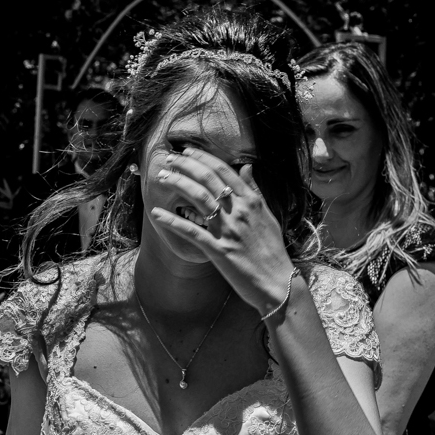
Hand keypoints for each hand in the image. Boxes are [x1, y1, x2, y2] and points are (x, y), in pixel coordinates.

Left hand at [151, 147, 294, 313]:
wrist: (277, 283)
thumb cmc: (273, 252)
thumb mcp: (268, 216)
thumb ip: (255, 191)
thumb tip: (246, 167)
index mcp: (252, 202)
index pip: (224, 171)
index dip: (203, 158)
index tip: (187, 152)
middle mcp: (240, 212)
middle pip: (209, 179)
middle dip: (186, 165)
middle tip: (169, 160)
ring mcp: (229, 230)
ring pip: (199, 198)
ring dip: (177, 184)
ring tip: (162, 177)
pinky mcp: (219, 250)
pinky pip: (192, 231)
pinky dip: (172, 221)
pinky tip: (157, 213)